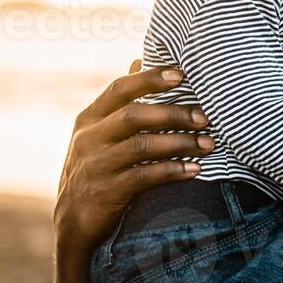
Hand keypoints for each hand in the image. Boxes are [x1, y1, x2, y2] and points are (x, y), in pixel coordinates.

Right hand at [54, 62, 213, 253]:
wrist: (73, 223)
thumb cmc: (96, 170)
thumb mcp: (98, 134)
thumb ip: (119, 102)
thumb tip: (139, 60)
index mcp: (89, 119)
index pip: (120, 88)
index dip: (150, 78)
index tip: (182, 73)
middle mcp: (89, 139)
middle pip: (134, 115)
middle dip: (174, 114)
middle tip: (205, 117)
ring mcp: (96, 166)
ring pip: (142, 146)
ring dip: (180, 143)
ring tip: (209, 144)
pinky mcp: (106, 192)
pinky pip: (144, 178)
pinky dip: (172, 171)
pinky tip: (194, 170)